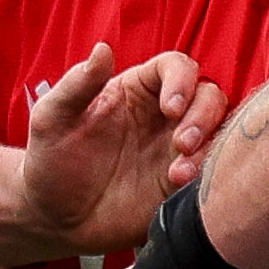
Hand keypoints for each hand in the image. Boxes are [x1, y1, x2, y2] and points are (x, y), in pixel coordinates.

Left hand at [17, 44, 221, 259]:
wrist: (56, 219)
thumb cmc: (51, 163)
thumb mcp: (53, 119)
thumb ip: (77, 84)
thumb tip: (102, 49)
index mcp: (136, 90)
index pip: (176, 67)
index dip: (181, 80)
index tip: (169, 108)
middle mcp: (163, 116)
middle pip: (207, 95)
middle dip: (202, 115)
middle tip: (180, 143)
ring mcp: (175, 149)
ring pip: (217, 130)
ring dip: (208, 145)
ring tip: (179, 171)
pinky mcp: (181, 182)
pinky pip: (210, 169)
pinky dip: (205, 173)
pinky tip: (179, 184)